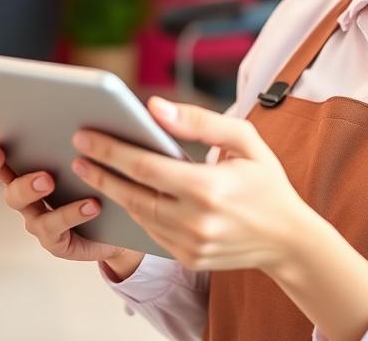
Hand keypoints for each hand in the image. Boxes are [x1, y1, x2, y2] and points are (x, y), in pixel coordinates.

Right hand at [0, 142, 144, 277]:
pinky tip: (92, 204)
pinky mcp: (57, 242)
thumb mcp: (93, 158)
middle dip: (10, 173)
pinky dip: (73, 213)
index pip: (2, 162)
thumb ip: (80, 138)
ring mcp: (40, 222)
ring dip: (34, 191)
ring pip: (28, 210)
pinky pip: (57, 228)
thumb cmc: (105, 184)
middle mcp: (29, 199)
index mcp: (31, 172)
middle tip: (19, 161)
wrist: (122, 227)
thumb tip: (84, 106)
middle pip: (10, 188)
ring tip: (50, 180)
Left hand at [70, 97, 312, 274]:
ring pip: (139, 215)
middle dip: (100, 172)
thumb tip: (155, 108)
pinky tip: (122, 193)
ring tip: (93, 170)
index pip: (145, 167)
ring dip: (113, 192)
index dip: (110, 150)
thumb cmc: (266, 182)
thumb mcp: (244, 140)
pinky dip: (135, 211)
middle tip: (78, 153)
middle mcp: (196, 221)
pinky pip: (152, 232)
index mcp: (208, 188)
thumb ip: (199, 121)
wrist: (289, 239)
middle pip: (132, 193)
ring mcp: (191, 245)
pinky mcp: (189, 259)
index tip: (85, 136)